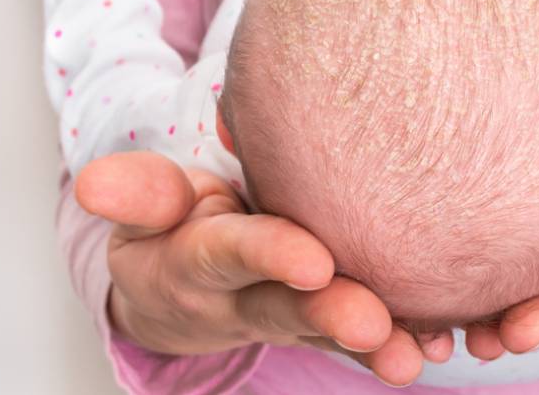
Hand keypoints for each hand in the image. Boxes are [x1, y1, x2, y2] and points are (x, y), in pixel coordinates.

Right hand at [75, 152, 452, 385]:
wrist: (189, 282)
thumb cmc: (177, 226)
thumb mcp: (149, 206)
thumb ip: (139, 193)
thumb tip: (92, 184)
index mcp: (205, 259)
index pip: (234, 252)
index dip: (269, 256)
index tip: (312, 260)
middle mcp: (250, 296)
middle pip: (290, 306)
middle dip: (331, 317)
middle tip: (377, 326)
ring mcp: (290, 313)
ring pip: (334, 331)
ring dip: (376, 345)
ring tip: (417, 356)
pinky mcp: (329, 316)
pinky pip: (365, 333)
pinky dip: (401, 338)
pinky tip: (446, 341)